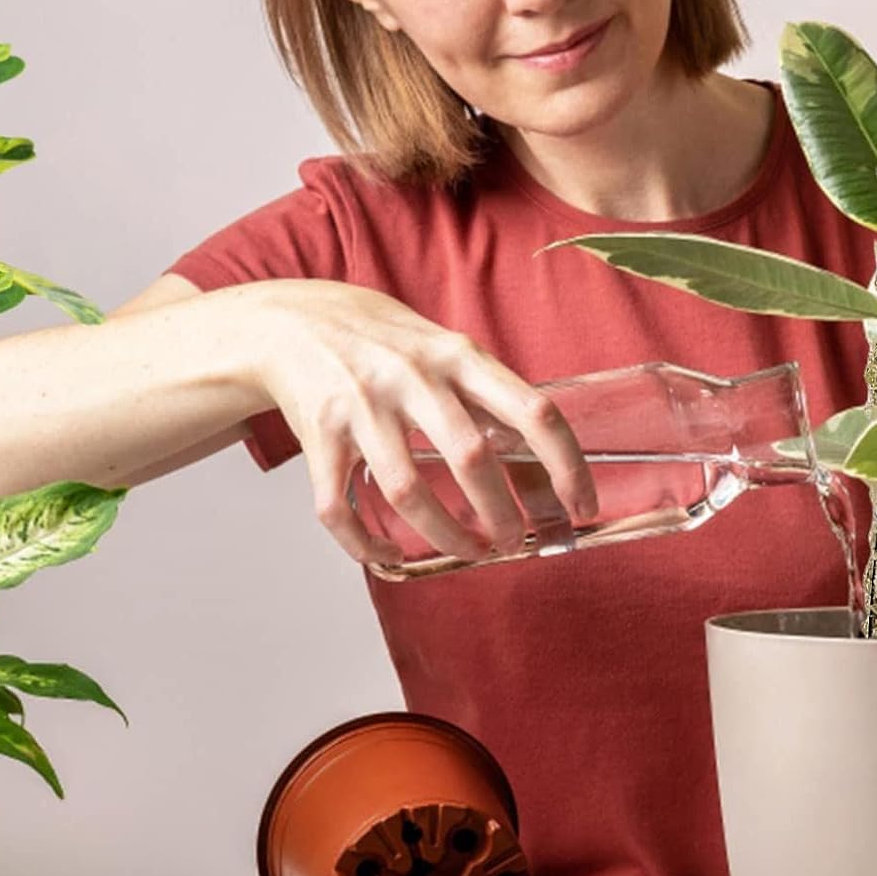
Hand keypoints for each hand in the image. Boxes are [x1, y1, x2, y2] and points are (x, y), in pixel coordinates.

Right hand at [245, 280, 597, 565]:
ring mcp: (362, 406)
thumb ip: (489, 398)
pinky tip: (392, 555)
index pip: (533, 411)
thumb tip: (543, 471)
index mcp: (458, 356)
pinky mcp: (318, 435)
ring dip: (445, 536)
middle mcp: (412, 377)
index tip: (581, 508)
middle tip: (514, 541)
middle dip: (501, 514)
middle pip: (472, 458)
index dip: (567, 466)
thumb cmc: (387, 342)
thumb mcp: (447, 350)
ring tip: (469, 550)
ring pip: (408, 493)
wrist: (295, 320)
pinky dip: (368, 546)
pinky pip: (340, 508)